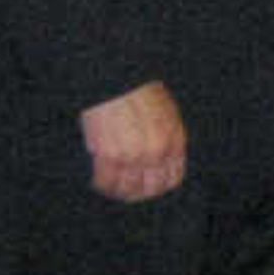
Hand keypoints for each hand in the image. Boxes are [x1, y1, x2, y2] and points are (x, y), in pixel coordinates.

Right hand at [78, 81, 187, 203]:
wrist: (117, 81)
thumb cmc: (140, 95)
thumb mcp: (168, 116)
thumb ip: (167, 140)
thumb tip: (160, 163)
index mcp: (174, 142)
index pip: (172, 179)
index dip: (158, 187)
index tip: (146, 188)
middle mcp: (157, 153)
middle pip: (150, 189)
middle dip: (138, 193)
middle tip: (125, 192)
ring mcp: (134, 156)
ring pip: (126, 189)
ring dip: (117, 191)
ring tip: (110, 187)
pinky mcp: (110, 155)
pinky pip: (105, 182)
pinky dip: (101, 185)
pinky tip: (98, 181)